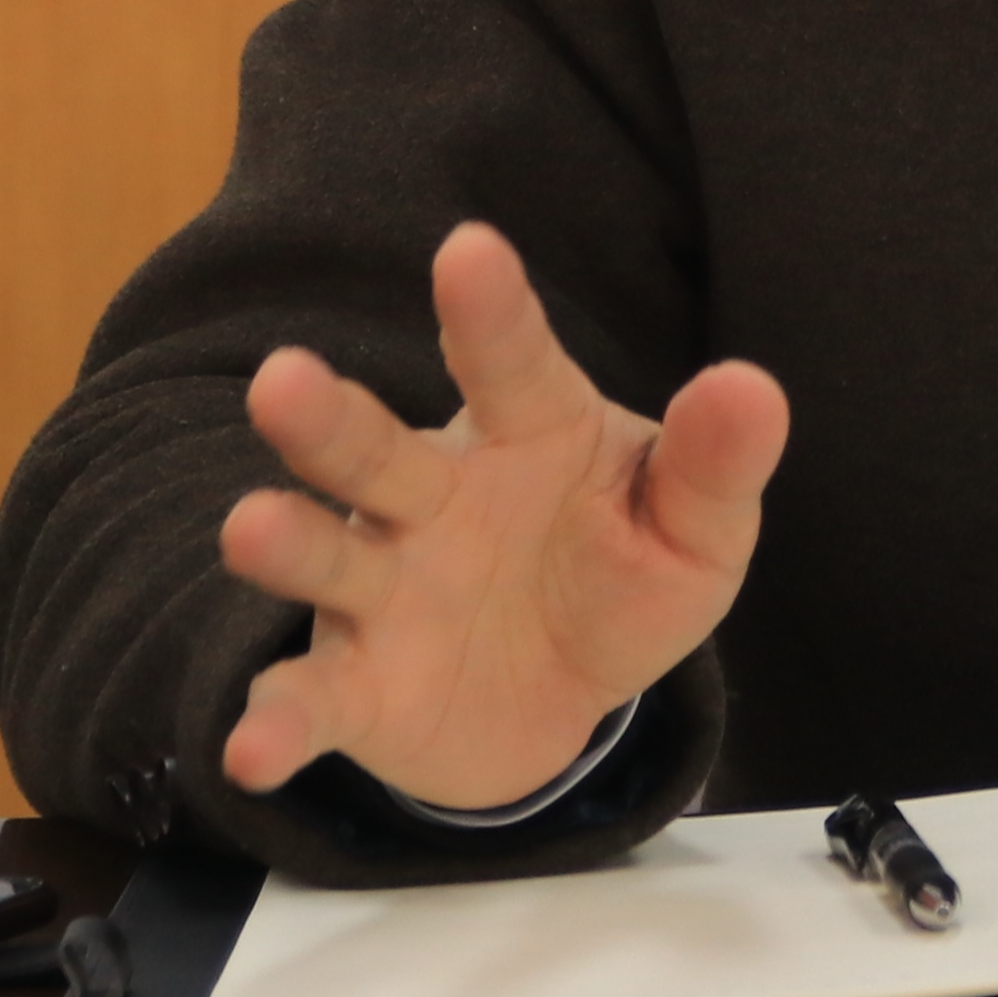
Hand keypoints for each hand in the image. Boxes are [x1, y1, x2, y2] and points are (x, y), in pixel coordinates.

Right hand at [216, 223, 788, 813]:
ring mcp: (384, 590)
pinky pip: (311, 699)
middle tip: (282, 380)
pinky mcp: (357, 685)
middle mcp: (432, 499)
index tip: (469, 248)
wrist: (560, 698)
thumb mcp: (692, 530)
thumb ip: (714, 465)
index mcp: (526, 435)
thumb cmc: (619, 575)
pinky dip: (278, 722)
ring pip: (328, 558)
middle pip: (375, 451)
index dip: (490, 312)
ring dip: (286, 544)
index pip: (511, 366)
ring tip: (247, 529)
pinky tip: (252, 748)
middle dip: (328, 419)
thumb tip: (751, 387)